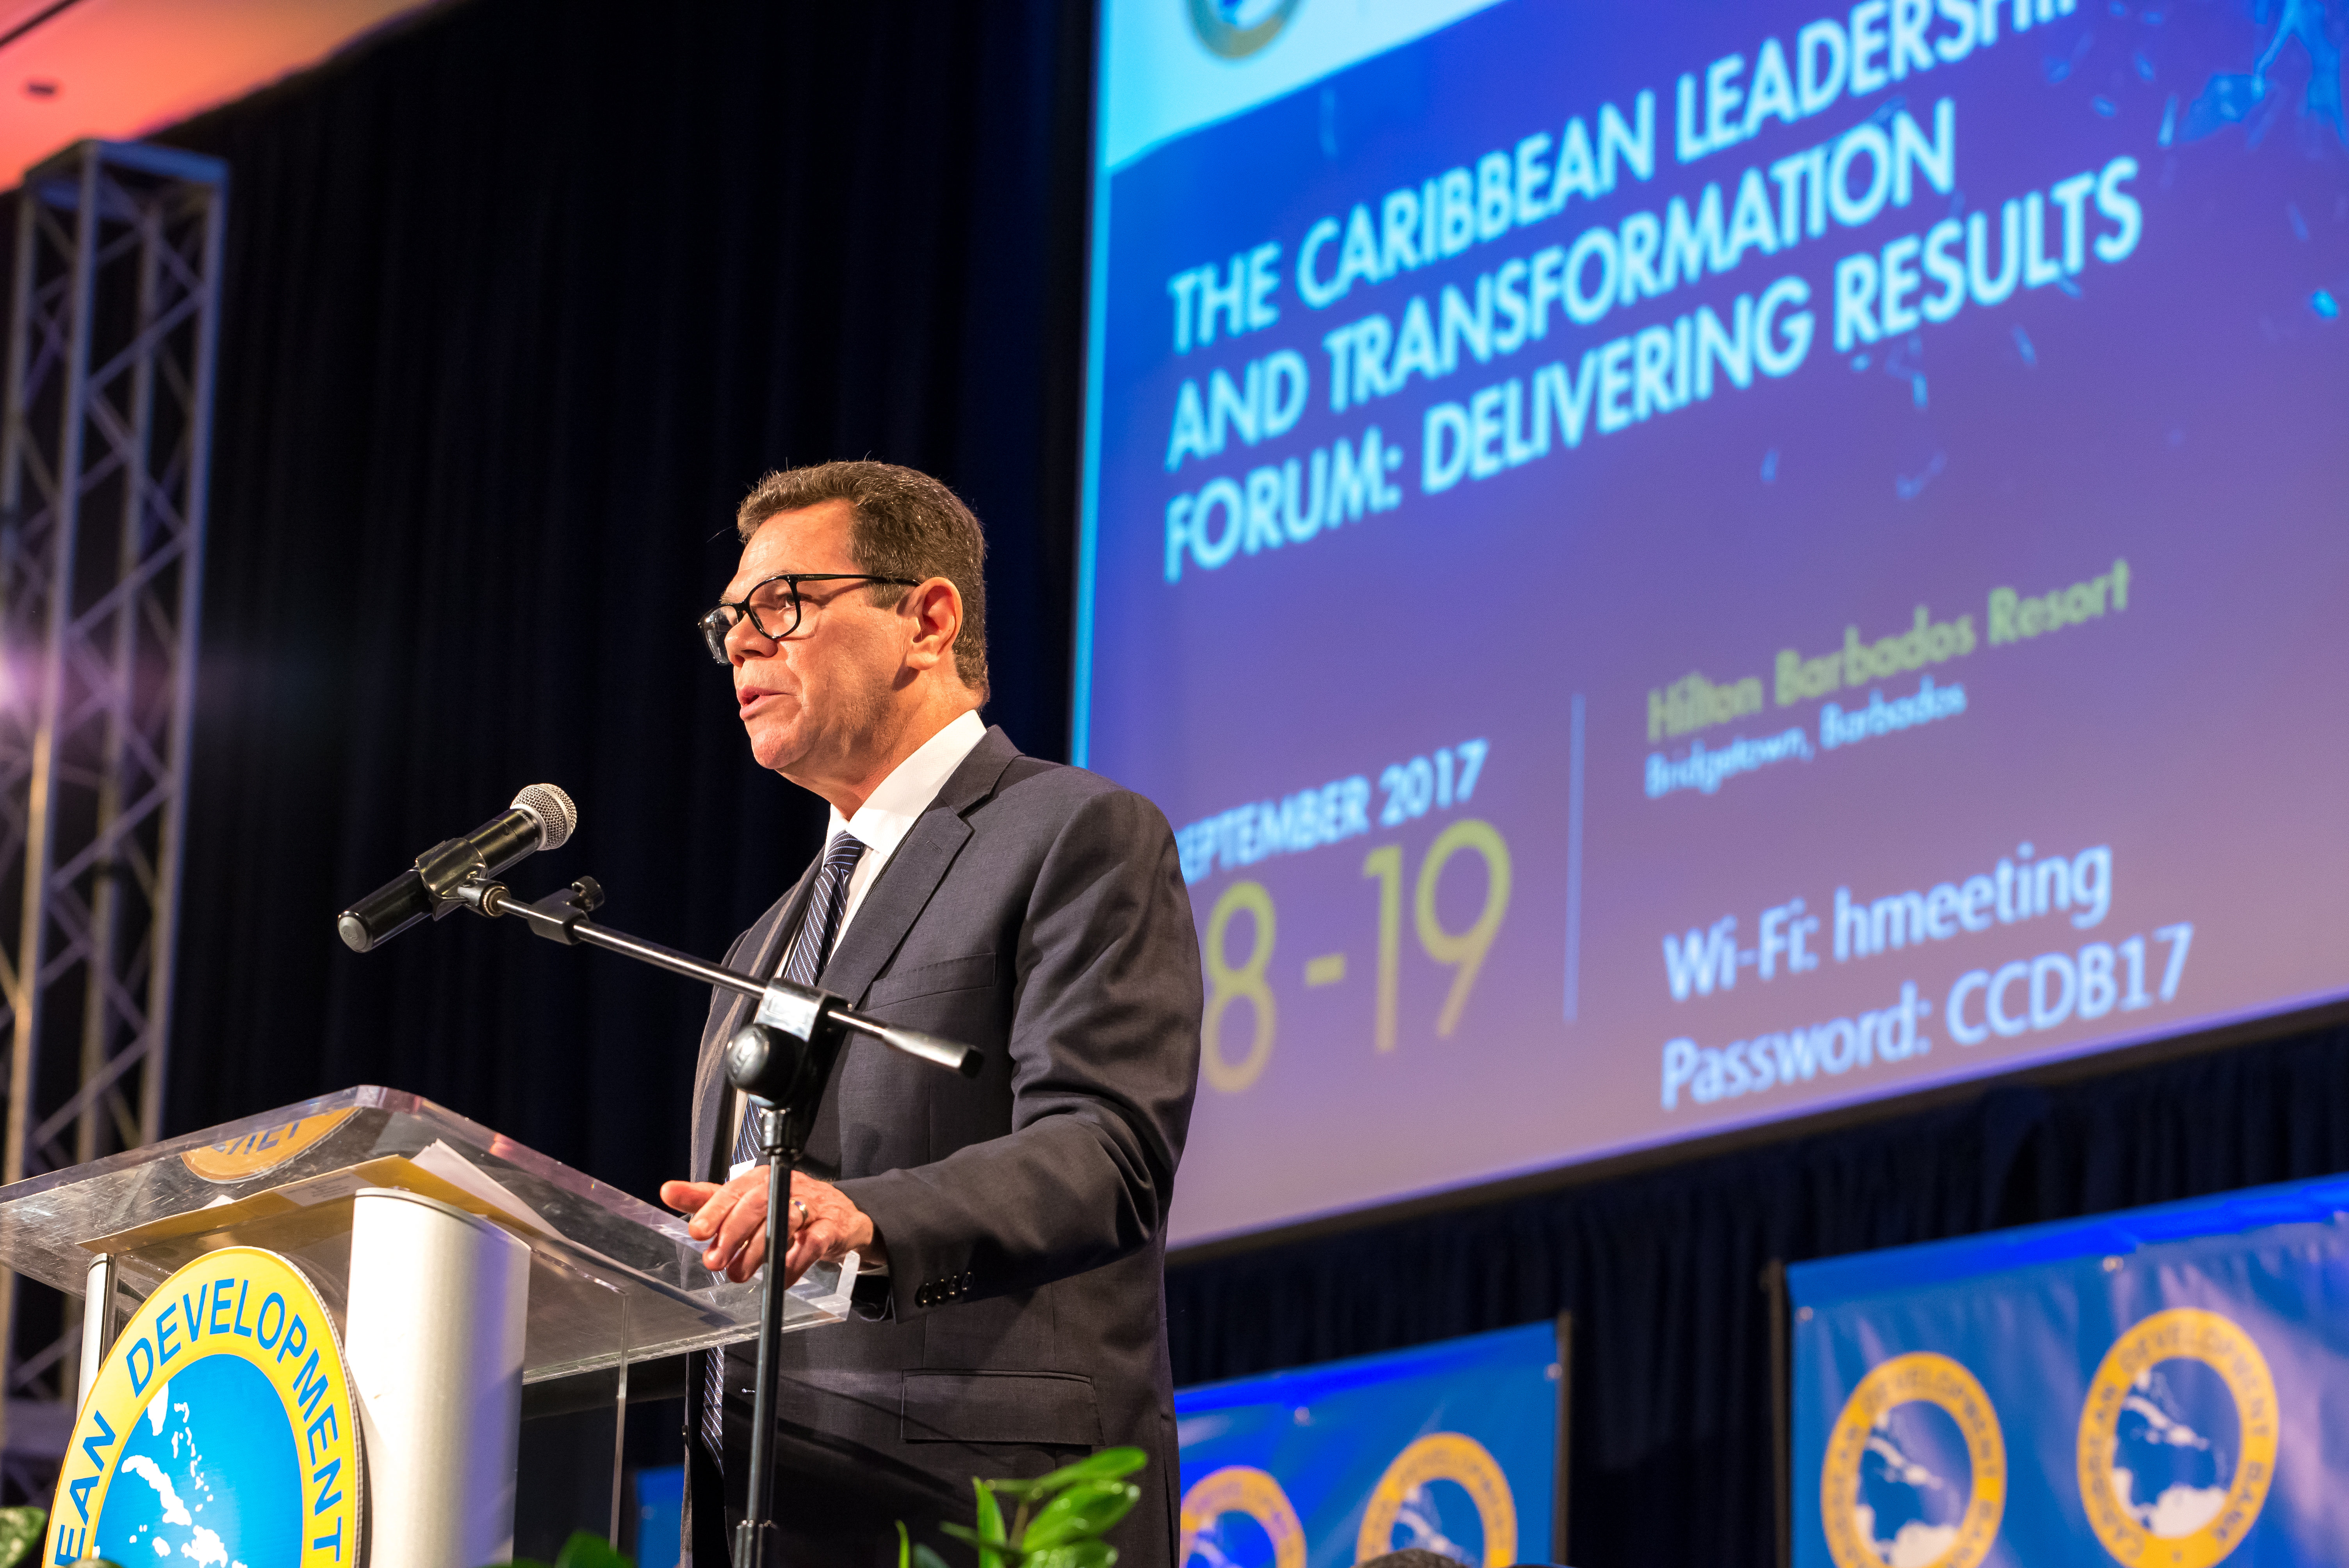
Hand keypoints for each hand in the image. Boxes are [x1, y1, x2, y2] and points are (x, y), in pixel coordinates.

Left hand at [658, 1170, 882, 1285]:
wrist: (840, 1217)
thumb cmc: (787, 1207)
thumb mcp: (745, 1202)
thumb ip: (708, 1200)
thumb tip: (668, 1191)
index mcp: (761, 1179)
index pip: (733, 1191)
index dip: (714, 1211)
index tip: (697, 1232)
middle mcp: (785, 1186)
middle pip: (757, 1203)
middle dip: (733, 1233)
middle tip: (714, 1261)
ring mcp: (811, 1205)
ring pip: (784, 1220)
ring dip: (758, 1250)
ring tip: (739, 1274)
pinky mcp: (831, 1227)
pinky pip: (813, 1243)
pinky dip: (794, 1262)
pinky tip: (780, 1277)